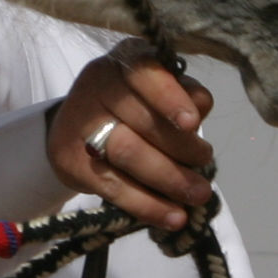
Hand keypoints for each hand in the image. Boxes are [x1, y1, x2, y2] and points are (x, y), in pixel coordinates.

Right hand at [47, 40, 216, 229]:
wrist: (75, 130)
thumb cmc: (133, 106)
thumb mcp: (160, 91)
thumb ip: (184, 94)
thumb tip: (202, 104)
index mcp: (124, 61)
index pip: (144, 73)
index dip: (169, 97)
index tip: (192, 123)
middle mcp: (97, 84)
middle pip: (141, 120)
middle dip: (182, 148)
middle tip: (206, 163)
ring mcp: (80, 123)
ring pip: (127, 152)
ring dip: (169, 178)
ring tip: (198, 194)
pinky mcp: (71, 161)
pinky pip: (114, 187)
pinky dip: (148, 206)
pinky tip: (173, 216)